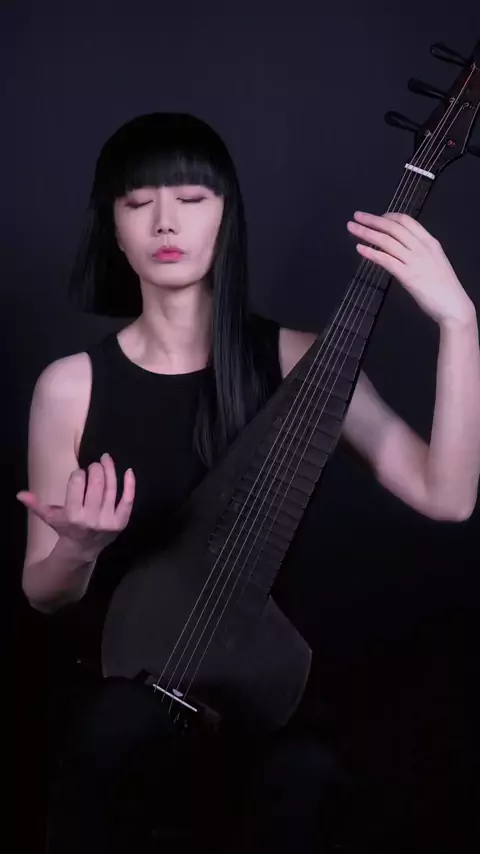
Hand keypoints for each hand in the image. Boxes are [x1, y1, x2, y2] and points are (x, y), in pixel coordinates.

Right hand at [16, 453, 135, 560]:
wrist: (83, 549)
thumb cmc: (66, 528)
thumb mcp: (50, 517)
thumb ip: (36, 505)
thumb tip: (20, 494)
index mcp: (72, 515)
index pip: (77, 483)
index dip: (78, 474)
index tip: (78, 475)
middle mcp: (90, 518)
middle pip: (96, 483)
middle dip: (95, 468)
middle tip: (94, 465)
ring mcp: (108, 520)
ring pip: (111, 488)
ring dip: (110, 469)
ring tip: (106, 459)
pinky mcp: (121, 522)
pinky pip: (128, 500)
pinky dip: (130, 484)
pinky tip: (128, 471)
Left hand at [347, 211, 475, 326]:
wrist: (454, 306)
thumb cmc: (444, 287)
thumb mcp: (434, 261)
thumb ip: (419, 252)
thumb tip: (401, 249)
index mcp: (430, 242)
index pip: (406, 221)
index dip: (388, 216)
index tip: (376, 217)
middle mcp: (422, 247)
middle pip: (393, 227)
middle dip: (372, 220)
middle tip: (357, 216)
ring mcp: (415, 261)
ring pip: (386, 241)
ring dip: (366, 232)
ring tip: (352, 228)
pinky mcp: (408, 276)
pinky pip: (386, 260)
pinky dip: (371, 253)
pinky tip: (359, 248)